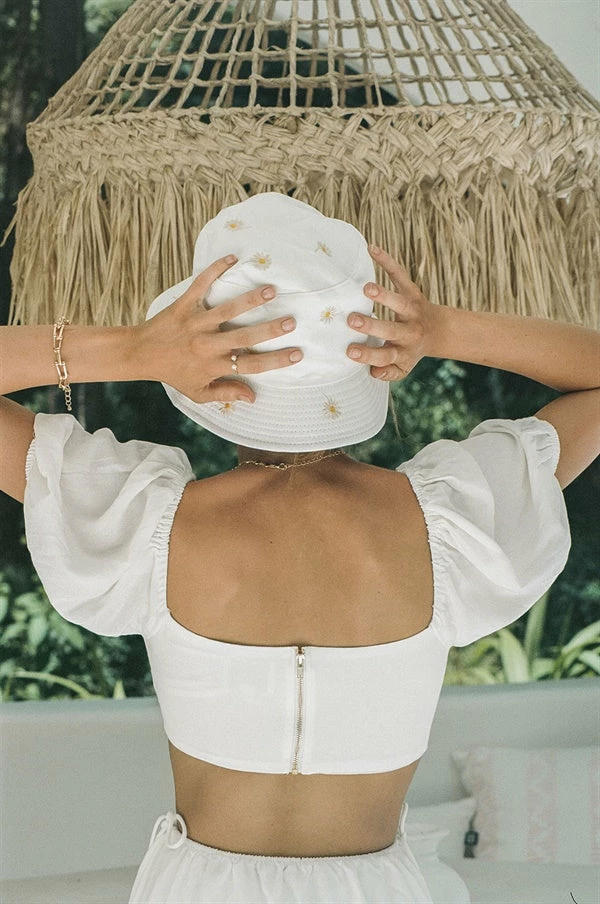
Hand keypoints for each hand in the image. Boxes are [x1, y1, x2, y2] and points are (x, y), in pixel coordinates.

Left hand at [135, 255, 301, 403]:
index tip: (297, 354)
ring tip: (271, 289)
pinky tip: (233, 259)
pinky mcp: (184, 304)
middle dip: (270, 330)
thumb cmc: (173, 373)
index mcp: (213, 366)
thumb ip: (226, 394)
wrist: (140, 354)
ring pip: (227, 310)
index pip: (250, 366)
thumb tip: (253, 397)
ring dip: (250, 300)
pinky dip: (215, 270)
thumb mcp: (198, 392)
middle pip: (244, 338)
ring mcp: (196, 323)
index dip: (275, 361)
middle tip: (292, 322)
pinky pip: (201, 285)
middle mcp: (207, 345)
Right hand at [346, 247, 441, 380]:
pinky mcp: (412, 290)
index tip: (350, 351)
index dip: (369, 355)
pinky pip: (400, 275)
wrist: (436, 330)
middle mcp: (410, 330)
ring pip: (399, 301)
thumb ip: (388, 373)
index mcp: (404, 351)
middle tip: (352, 320)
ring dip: (384, 295)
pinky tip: (372, 249)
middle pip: (391, 329)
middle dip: (373, 325)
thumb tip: (373, 372)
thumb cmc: (409, 351)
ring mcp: (411, 309)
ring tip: (366, 288)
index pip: (386, 355)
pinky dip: (387, 261)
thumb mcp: (402, 368)